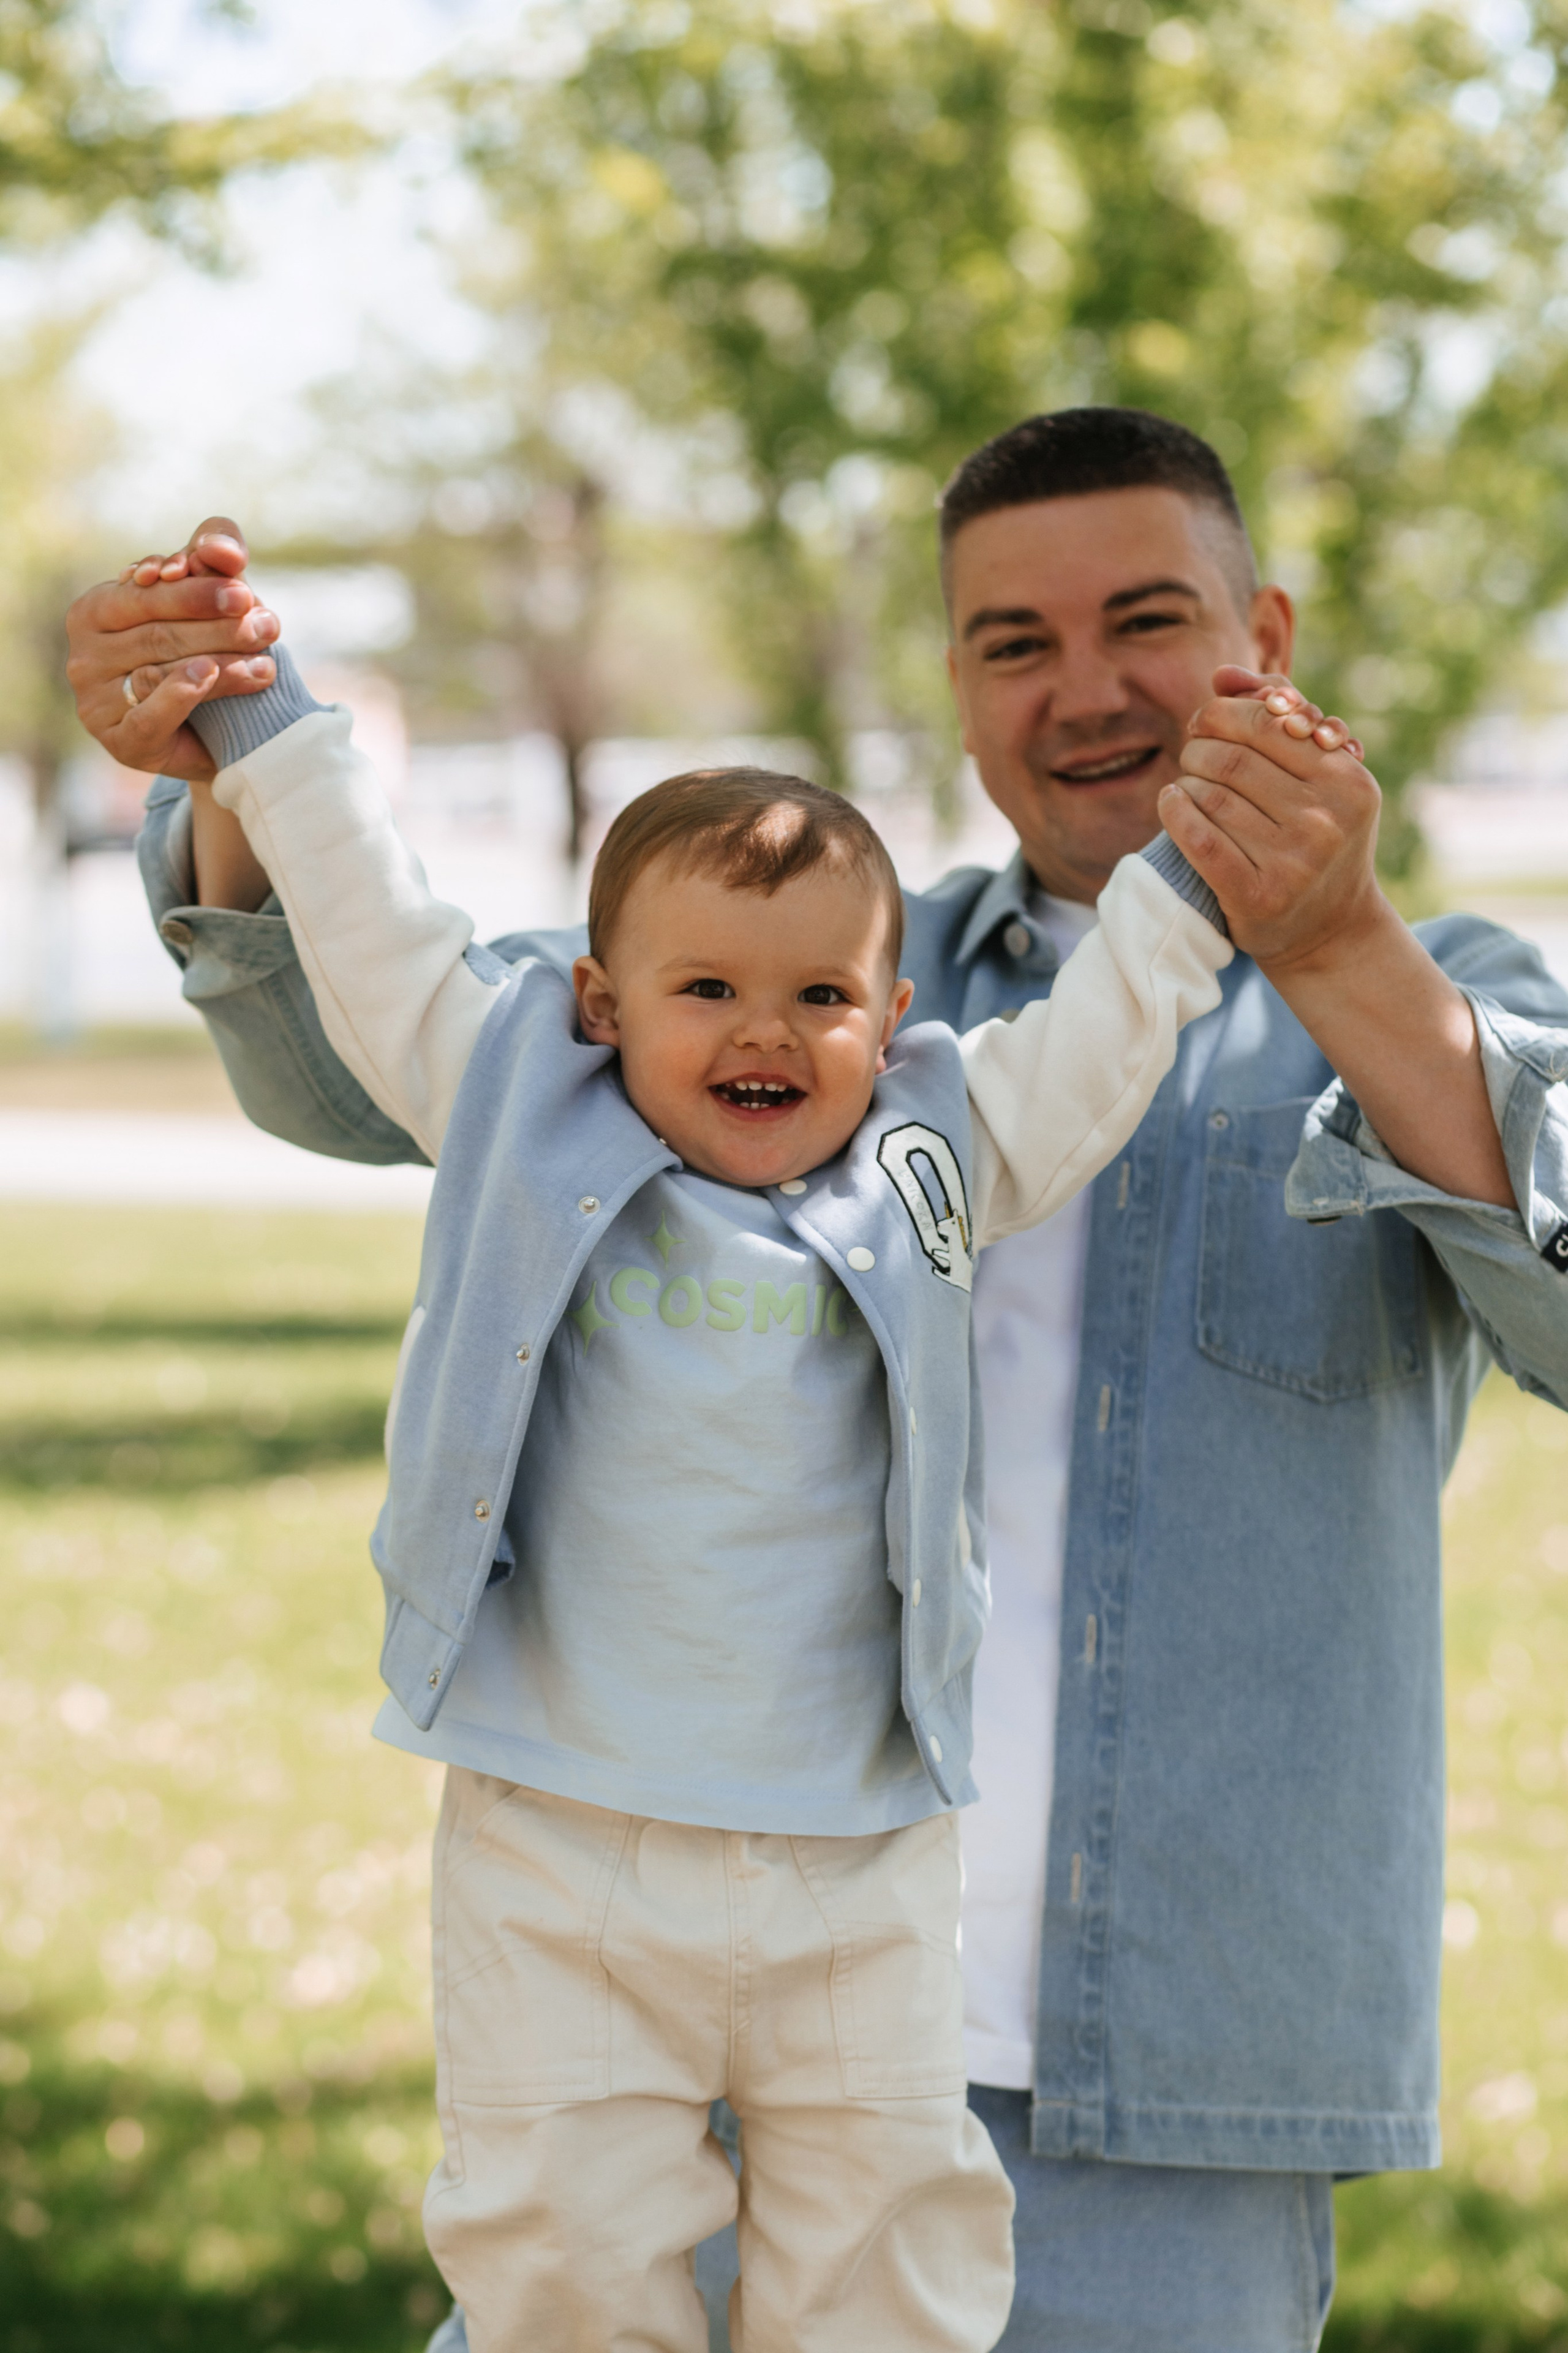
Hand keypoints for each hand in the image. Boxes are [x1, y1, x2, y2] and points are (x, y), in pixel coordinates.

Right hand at [66, 516, 279, 782]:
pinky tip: (210, 677)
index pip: (145, 596)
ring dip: (218, 663)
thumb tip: (222, 549)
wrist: (208, 733)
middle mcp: (84, 655)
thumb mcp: (204, 597)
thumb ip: (212, 561)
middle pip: (157, 634)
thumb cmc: (199, 650)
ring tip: (265, 662)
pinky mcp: (118, 741)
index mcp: (94, 610)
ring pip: (159, 672)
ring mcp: (95, 701)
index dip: (195, 592)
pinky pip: (149, 716)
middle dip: (217, 628)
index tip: (244, 592)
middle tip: (266, 626)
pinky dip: (181, 694)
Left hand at [1158, 667, 1380, 971]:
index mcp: (1349, 780)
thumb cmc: (1316, 835)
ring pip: (1211, 796)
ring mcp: (1294, 862)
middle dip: (1199, 747)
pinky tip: (1170, 801)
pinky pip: (1198, 838)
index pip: (1267, 723)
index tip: (1207, 721)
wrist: (1329, 928)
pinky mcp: (1258, 896)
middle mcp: (1326, 820)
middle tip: (1191, 751)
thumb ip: (1279, 714)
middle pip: (1233, 759)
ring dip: (1186, 781)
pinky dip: (1174, 812)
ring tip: (1187, 782)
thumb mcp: (1319, 773)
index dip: (1225, 714)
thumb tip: (1223, 675)